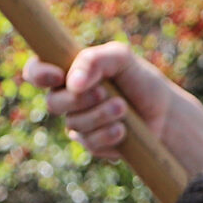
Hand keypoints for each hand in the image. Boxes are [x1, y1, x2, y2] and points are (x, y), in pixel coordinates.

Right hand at [24, 43, 202, 177]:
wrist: (166, 114)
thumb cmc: (142, 81)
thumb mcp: (122, 59)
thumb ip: (95, 60)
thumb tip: (70, 82)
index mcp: (69, 72)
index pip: (36, 72)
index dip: (39, 74)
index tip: (58, 76)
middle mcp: (69, 97)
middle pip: (53, 104)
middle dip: (80, 100)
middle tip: (106, 93)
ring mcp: (79, 123)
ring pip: (73, 125)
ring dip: (100, 116)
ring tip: (123, 109)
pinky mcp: (92, 144)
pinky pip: (88, 144)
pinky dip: (107, 136)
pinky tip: (123, 130)